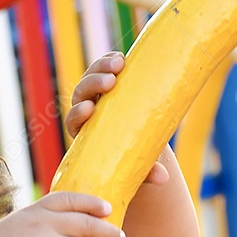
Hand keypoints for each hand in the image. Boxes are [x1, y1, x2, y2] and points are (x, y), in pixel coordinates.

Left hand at [66, 52, 168, 184]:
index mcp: (84, 133)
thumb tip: (163, 178)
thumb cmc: (133, 159)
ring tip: (120, 64)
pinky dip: (110, 61)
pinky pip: (105, 68)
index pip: (73, 121)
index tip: (89, 110)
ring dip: (102, 68)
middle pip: (81, 94)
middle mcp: (86, 112)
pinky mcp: (109, 83)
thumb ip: (146, 172)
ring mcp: (96, 95)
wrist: (137, 141)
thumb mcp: (138, 166)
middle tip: (110, 81)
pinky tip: (122, 58)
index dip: (78, 114)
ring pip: (91, 76)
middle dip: (93, 85)